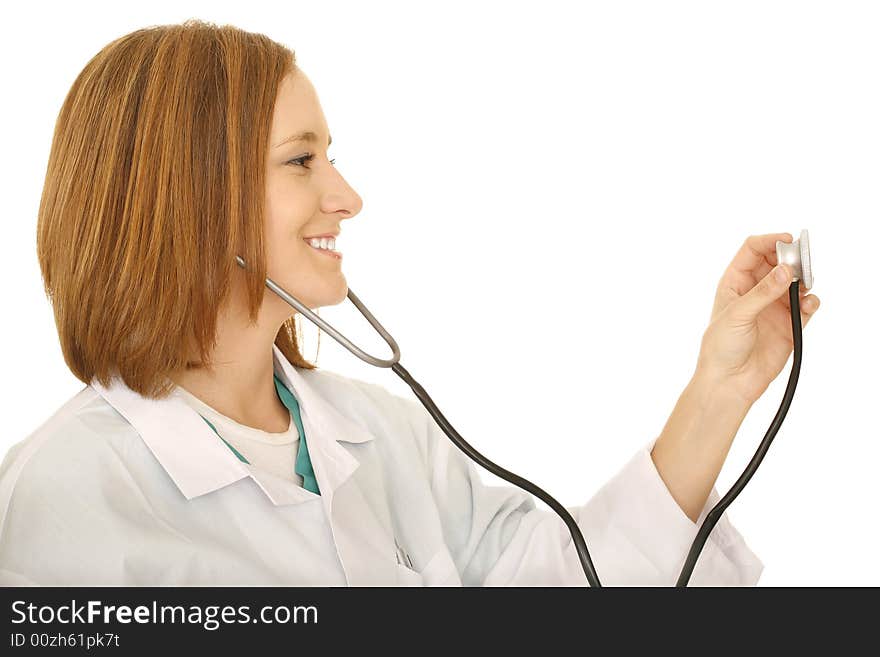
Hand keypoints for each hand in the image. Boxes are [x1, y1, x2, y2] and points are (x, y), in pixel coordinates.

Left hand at [695, 233, 820, 405]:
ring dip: (804, 280)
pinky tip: (807, 305)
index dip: (770, 241)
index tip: (788, 241)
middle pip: (778, 262)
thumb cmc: (721, 348)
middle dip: (792, 259)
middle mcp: (756, 291)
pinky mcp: (789, 324)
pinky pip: (807, 305)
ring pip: (796, 281)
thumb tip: (785, 270)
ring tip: (803, 288)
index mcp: (735, 282)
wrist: (730, 382)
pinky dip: (811, 301)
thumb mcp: (737, 315)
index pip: (753, 250)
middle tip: (801, 264)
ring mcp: (774, 306)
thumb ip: (763, 292)